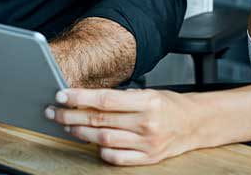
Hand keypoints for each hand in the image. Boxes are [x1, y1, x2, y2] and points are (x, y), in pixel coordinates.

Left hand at [45, 88, 200, 165]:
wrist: (195, 124)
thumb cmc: (170, 105)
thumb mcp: (149, 92)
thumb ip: (120, 98)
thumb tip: (86, 99)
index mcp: (147, 102)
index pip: (105, 99)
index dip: (79, 97)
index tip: (61, 95)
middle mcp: (146, 123)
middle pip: (99, 120)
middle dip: (71, 115)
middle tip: (54, 112)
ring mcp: (146, 143)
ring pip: (103, 140)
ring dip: (80, 133)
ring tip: (67, 125)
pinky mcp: (147, 159)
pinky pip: (116, 158)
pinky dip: (101, 151)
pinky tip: (92, 143)